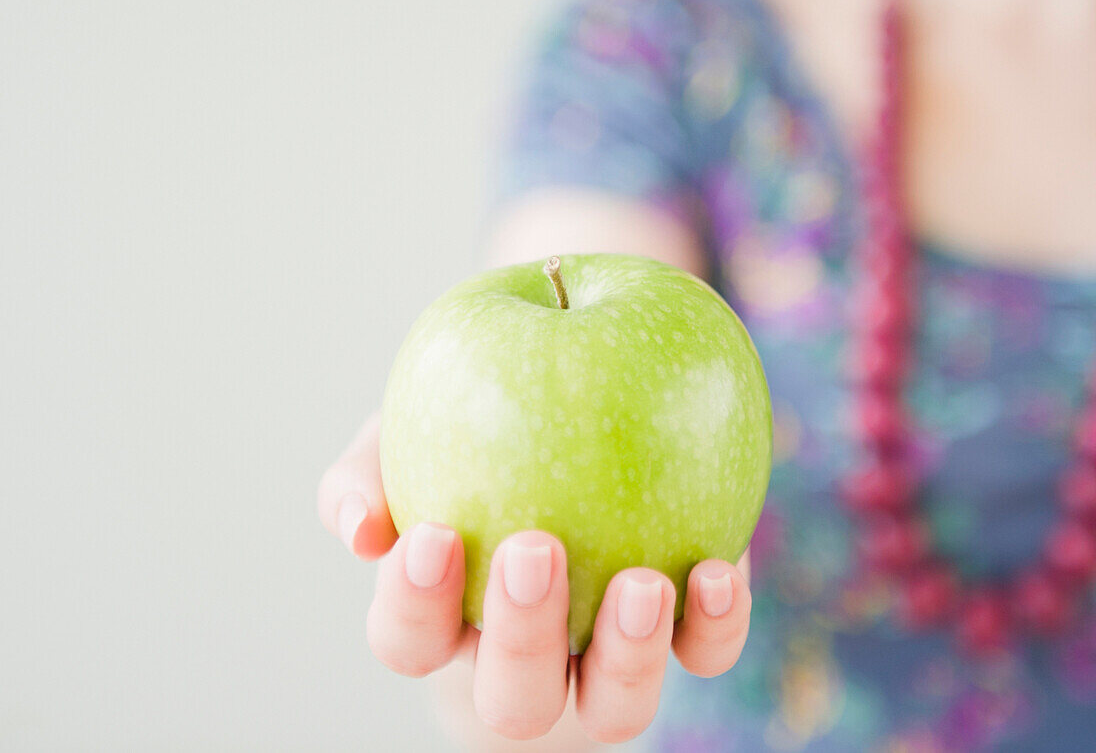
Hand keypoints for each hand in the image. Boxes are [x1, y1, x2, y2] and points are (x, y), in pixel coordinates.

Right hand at [318, 411, 752, 743]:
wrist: (572, 412)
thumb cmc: (471, 431)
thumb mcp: (411, 431)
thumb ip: (369, 470)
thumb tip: (359, 530)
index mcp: (445, 613)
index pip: (408, 638)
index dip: (414, 604)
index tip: (432, 535)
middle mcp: (524, 656)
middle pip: (515, 696)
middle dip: (523, 637)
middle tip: (534, 550)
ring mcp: (606, 653)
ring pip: (614, 702)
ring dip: (628, 654)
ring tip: (642, 583)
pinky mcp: (683, 625)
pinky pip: (703, 653)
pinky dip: (714, 626)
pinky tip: (717, 571)